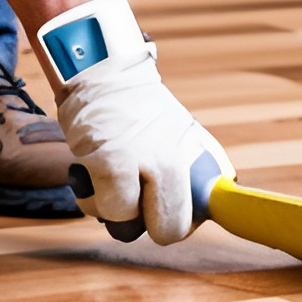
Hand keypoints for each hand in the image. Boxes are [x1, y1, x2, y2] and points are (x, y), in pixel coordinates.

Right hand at [37, 0, 233, 244]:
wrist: (102, 69)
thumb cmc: (134, 110)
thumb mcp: (177, 135)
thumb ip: (188, 174)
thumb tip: (198, 211)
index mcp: (200, 157)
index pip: (212, 209)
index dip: (186, 221)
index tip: (172, 218)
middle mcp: (180, 162)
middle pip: (172, 231)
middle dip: (148, 224)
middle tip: (134, 201)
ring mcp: (148, 163)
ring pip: (131, 225)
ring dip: (113, 208)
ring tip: (108, 175)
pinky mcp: (113, 164)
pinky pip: (106, 209)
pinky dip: (92, 198)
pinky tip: (88, 172)